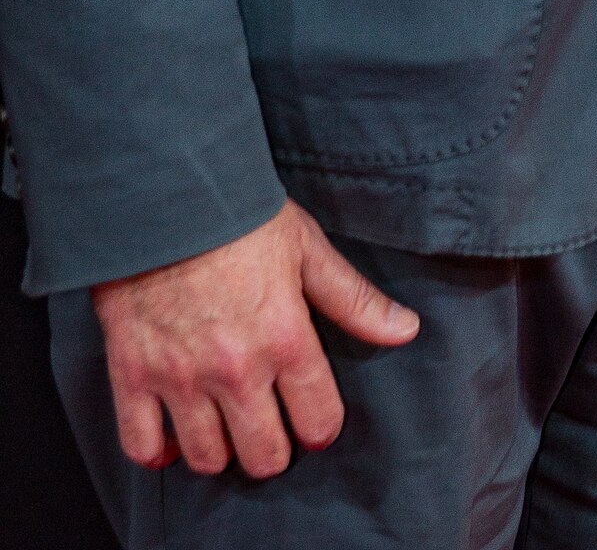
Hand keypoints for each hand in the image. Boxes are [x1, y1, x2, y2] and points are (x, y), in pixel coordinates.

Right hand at [92, 199, 418, 478]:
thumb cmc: (241, 217)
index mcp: (285, 338)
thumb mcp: (308, 248)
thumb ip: (353, 299)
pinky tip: (172, 437)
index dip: (322, 427)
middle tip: (270, 429)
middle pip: (264, 455)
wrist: (166, 194)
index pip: (318, 420)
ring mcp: (181, 377)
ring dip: (221, 451)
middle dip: (274, 449)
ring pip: (207, 459)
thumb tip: (406, 330)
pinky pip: (142, 447)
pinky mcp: (133, 376)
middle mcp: (236, 369)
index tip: (315, 420)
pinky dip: (157, 452)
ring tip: (225, 428)